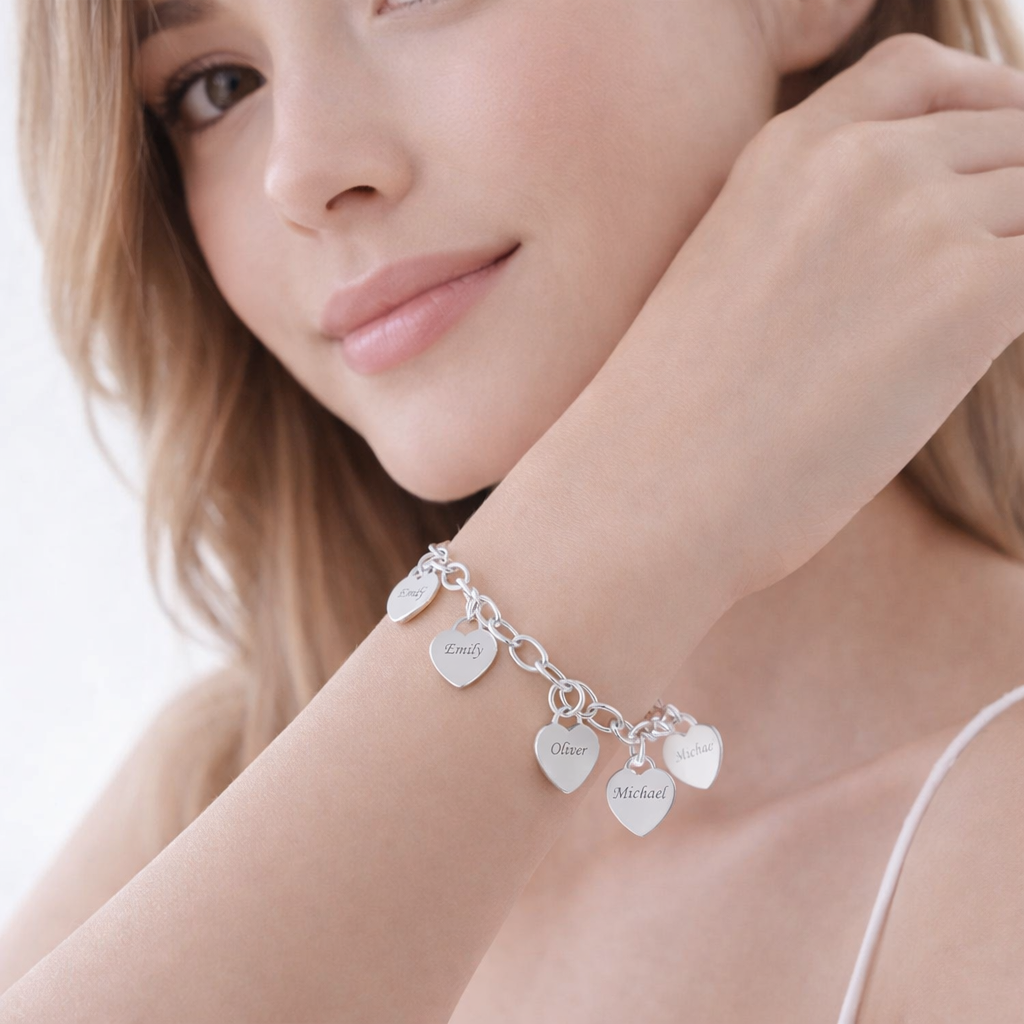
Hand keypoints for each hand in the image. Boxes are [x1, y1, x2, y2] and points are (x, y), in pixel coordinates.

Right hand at [601, 32, 1023, 599]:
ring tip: (978, 332)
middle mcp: (858, 163)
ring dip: (1023, 261)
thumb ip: (815, 236)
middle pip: (1007, 138)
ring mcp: (916, 221)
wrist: (650, 488)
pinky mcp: (968, 294)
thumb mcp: (723, 285)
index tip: (1003, 155)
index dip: (987, 100)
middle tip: (987, 282)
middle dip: (1016, 203)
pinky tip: (994, 350)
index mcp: (785, 152)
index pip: (921, 72)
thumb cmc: (672, 422)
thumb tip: (910, 261)